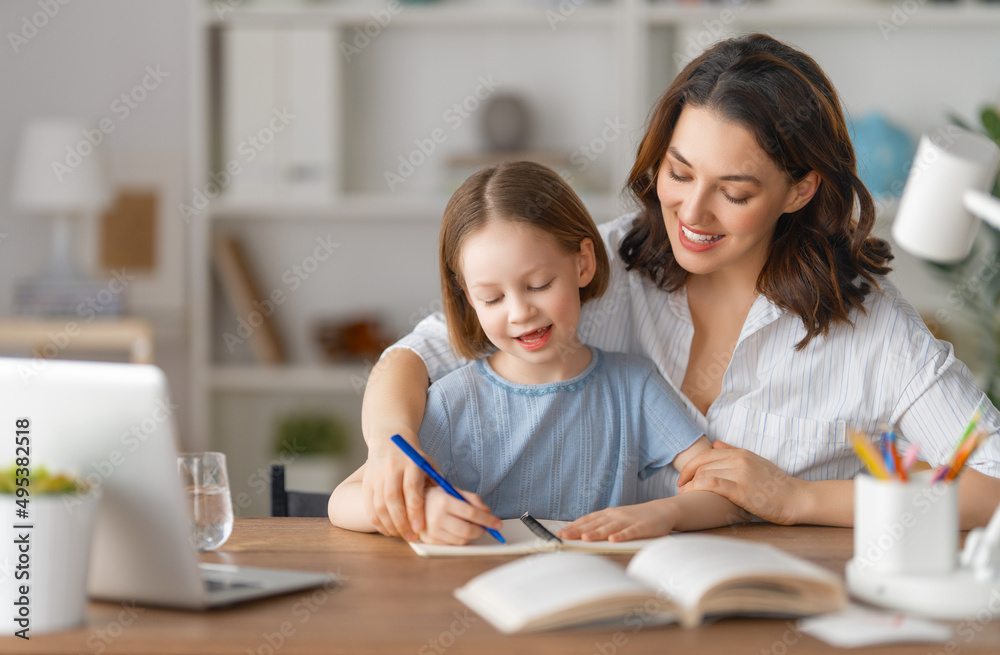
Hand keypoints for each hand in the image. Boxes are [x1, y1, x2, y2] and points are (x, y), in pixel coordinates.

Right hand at [361, 433, 429, 539]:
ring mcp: (376, 475)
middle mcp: (391, 469)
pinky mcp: (366, 483)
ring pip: (379, 505)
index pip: (411, 490)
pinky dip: (377, 521)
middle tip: (411, 537)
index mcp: (410, 463)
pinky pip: (369, 506)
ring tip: (400, 535)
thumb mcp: (427, 464)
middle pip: (393, 499)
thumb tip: (445, 508)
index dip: (415, 511)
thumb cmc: (413, 457)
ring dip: (389, 524)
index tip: (420, 528)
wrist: (388, 439)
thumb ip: (435, 484)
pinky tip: (387, 529)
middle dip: (402, 522)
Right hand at [421, 486, 502, 545]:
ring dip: (471, 535)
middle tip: (486, 528)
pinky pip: (453, 545)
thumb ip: (473, 499)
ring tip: (470, 526)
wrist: (414, 504)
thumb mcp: (455, 491)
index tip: (498, 524)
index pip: (471, 514)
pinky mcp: (431, 541)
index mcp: (444, 501)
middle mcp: (436, 517)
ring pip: (461, 540)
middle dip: (481, 530)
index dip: (488, 520)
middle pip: (467, 531)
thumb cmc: (439, 497)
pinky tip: (458, 531)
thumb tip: (488, 512)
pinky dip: (460, 539)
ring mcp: (432, 531)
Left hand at [558, 501, 677, 542]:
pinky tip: (613, 540)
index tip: (561, 533)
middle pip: (594, 524)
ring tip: (585, 538)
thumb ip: (602, 525)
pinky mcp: (642, 528)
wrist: (662, 510)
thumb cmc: (636, 517)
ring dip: (597, 533)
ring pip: (610, 528)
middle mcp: (615, 516)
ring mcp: (628, 521)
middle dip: (579, 531)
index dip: (574, 526)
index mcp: (608, 514)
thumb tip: (582, 535)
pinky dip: (621, 536)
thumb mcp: (617, 519)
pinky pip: (630, 532)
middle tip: (564, 537)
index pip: (587, 520)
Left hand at [675, 441, 802, 524]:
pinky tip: (689, 494)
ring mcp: (741, 473)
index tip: (683, 476)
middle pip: (703, 463)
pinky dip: (696, 488)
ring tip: (683, 493)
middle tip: (679, 486)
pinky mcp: (742, 489)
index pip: (708, 454)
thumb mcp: (757, 462)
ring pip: (705, 473)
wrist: (797, 499)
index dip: (691, 465)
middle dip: (687, 475)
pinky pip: (712, 484)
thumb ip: (735, 452)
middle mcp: (740, 460)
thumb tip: (716, 443)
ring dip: (689, 484)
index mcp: (742, 453)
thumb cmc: (777, 485)